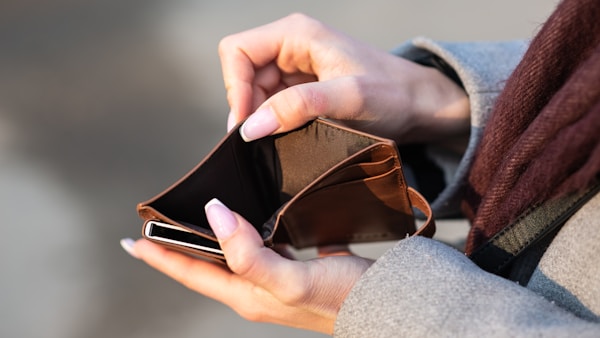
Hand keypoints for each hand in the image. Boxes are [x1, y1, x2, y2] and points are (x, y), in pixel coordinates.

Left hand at [122, 199, 373, 333]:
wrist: (384, 305)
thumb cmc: (338, 298)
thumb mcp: (289, 280)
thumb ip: (247, 253)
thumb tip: (214, 214)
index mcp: (245, 294)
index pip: (190, 273)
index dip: (159, 256)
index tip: (131, 238)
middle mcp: (254, 289)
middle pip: (205, 265)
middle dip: (177, 245)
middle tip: (157, 222)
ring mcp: (274, 279)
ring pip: (230, 255)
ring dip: (209, 238)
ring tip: (194, 217)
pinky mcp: (294, 267)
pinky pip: (259, 246)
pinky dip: (245, 230)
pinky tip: (250, 215)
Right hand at [219, 13, 468, 143]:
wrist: (420, 106)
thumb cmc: (393, 94)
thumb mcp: (349, 98)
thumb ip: (299, 107)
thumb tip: (252, 126)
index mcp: (296, 34)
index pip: (237, 51)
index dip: (235, 87)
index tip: (248, 124)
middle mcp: (290, 46)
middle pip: (242, 74)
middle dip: (247, 108)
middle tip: (261, 141)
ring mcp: (295, 68)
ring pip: (254, 93)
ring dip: (260, 118)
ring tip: (279, 140)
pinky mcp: (302, 89)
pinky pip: (272, 105)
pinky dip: (273, 123)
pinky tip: (287, 138)